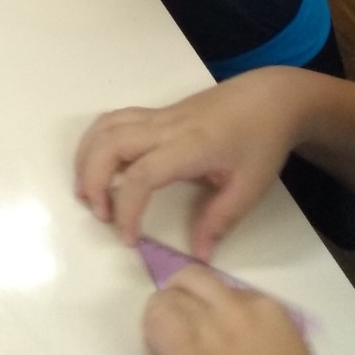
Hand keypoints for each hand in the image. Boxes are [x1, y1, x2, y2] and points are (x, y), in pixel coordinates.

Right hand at [74, 70, 304, 259]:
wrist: (267, 99)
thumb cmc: (260, 142)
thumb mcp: (249, 187)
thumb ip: (220, 220)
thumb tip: (199, 255)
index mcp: (189, 147)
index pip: (141, 176)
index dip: (127, 210)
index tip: (128, 239)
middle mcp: (164, 128)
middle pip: (110, 145)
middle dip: (93, 180)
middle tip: (99, 214)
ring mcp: (156, 117)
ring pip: (105, 127)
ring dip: (87, 158)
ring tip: (87, 191)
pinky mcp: (155, 113)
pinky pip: (113, 120)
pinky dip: (95, 140)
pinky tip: (98, 163)